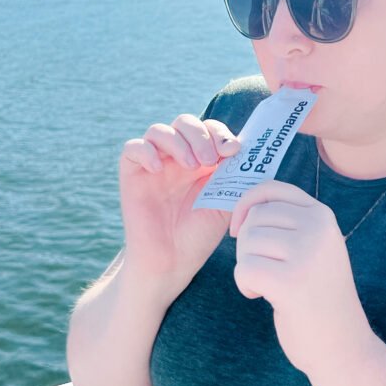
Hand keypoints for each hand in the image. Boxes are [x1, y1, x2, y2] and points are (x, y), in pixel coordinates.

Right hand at [119, 114, 240, 294]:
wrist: (171, 262)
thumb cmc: (199, 235)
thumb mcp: (226, 203)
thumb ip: (237, 177)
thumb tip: (254, 153)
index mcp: (201, 159)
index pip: (209, 129)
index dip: (220, 133)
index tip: (232, 150)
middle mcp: (177, 157)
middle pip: (185, 122)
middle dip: (200, 135)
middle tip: (210, 160)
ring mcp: (154, 164)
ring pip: (159, 130)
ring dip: (178, 141)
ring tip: (190, 165)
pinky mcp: (132, 174)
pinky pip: (132, 148)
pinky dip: (146, 151)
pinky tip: (158, 169)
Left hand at [229, 180, 376, 378]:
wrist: (343, 346)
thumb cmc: (318, 296)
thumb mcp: (313, 247)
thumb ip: (288, 222)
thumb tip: (242, 207)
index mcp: (322, 215)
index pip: (271, 189)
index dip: (246, 205)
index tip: (240, 230)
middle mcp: (318, 228)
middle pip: (254, 218)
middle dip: (247, 245)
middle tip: (264, 270)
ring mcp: (307, 254)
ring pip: (247, 244)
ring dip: (247, 267)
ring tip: (269, 285)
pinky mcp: (291, 282)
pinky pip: (244, 270)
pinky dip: (245, 285)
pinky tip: (263, 297)